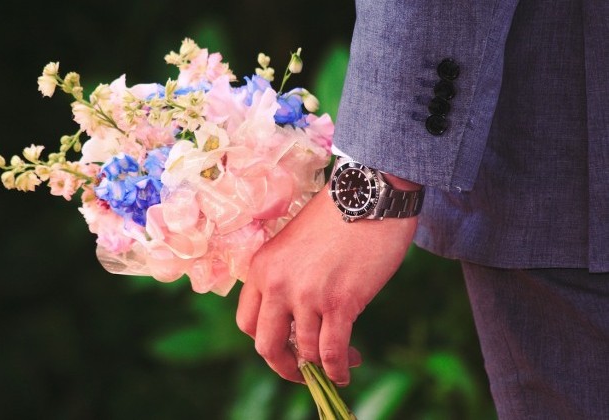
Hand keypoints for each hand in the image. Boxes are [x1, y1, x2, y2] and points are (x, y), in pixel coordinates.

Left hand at [236, 184, 417, 384]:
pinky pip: (332, 352)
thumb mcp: (293, 245)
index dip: (265, 341)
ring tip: (345, 359)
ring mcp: (306, 295)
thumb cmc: (336, 217)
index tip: (284, 346)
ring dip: (323, 365)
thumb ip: (286, 278)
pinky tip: (348, 370)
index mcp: (261, 267)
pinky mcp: (339, 302)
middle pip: (266, 345)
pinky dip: (339, 370)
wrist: (368, 194)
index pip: (246, 322)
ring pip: (305, 352)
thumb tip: (296, 321)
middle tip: (303, 371)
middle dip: (285, 366)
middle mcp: (277, 283)